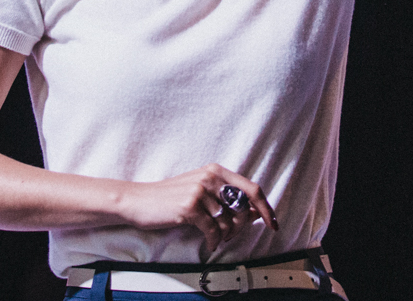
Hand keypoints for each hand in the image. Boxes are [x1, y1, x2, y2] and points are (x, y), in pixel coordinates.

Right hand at [116, 164, 275, 253]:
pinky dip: (214, 241)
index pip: (252, 188)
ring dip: (225, 236)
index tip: (273, 223)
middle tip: (230, 235)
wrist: (139, 201)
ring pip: (228, 222)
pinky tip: (209, 243)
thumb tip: (255, 212)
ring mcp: (200, 190)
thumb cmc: (171, 198)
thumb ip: (227, 198)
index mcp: (216, 170)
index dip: (266, 208)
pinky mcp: (190, 206)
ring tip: (216, 238)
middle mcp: (210, 177)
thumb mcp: (201, 191)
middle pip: (243, 207)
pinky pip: (213, 230)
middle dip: (241, 227)